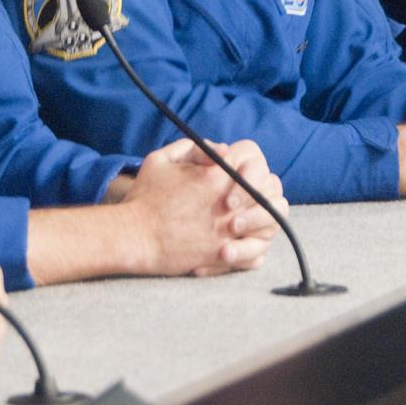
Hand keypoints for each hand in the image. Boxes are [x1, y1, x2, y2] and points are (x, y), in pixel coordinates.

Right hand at [121, 137, 286, 276]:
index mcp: (215, 177)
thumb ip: (194, 148)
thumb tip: (222, 150)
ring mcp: (228, 232)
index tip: (236, 170)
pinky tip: (242, 242)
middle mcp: (228, 205)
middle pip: (269, 192)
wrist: (134, 236)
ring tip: (250, 218)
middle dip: (263, 189)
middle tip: (248, 194)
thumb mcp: (161, 159)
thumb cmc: (144, 197)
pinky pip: (257, 254)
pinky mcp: (223, 256)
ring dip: (265, 219)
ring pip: (271, 224)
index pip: (251, 162)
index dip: (247, 164)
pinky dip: (255, 249)